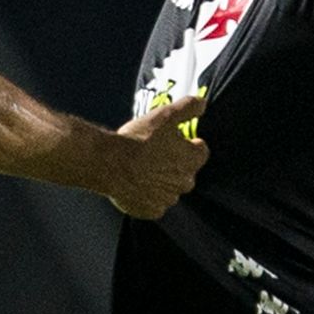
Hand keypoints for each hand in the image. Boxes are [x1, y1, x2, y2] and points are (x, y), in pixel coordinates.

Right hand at [110, 94, 207, 217]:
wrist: (110, 163)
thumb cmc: (139, 139)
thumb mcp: (166, 115)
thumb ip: (188, 108)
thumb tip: (203, 103)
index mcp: (192, 160)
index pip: (201, 151)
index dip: (188, 143)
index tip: (175, 140)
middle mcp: (185, 183)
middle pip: (185, 172)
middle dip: (174, 163)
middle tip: (154, 152)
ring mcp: (168, 199)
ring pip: (169, 188)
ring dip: (161, 180)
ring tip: (142, 167)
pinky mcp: (152, 210)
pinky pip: (154, 203)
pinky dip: (148, 195)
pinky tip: (136, 183)